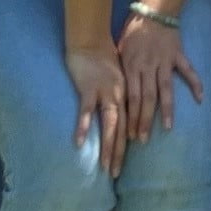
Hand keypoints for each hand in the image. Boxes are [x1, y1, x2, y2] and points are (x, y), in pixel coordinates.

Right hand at [67, 38, 127, 172]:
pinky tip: (80, 143)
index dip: (129, 140)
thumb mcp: (117, 73)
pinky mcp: (88, 88)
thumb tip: (118, 107)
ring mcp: (104, 92)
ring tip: (106, 166)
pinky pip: (86, 111)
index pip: (130, 121)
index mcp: (126, 91)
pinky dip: (84, 127)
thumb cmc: (102, 55)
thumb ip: (119, 90)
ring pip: (109, 124)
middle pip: (122, 128)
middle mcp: (119, 94)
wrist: (90, 38)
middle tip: (116, 173)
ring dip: (108, 147)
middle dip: (119, 152)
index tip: (126, 159)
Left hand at [118, 7, 202, 144]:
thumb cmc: (133, 31)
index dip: (130, 116)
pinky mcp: (178, 55)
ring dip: (166, 109)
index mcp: (132, 66)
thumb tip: (117, 94)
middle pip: (147, 97)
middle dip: (145, 120)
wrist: (153, 10)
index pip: (131, 97)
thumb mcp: (121, 50)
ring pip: (165, 89)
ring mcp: (165, 61)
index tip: (128, 135)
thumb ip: (122, 71)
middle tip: (143, 139)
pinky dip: (195, 84)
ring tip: (168, 127)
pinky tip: (200, 99)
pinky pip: (188, 71)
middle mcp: (148, 66)